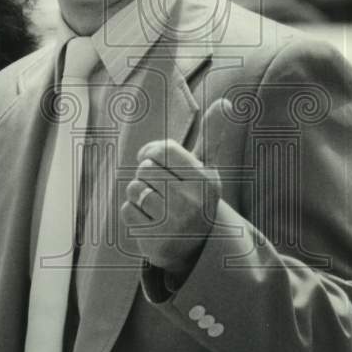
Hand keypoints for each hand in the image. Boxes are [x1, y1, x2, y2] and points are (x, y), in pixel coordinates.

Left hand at [120, 99, 228, 275]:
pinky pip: (126, 210)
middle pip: (145, 169)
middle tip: (160, 191)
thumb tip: (225, 103)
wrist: (195, 248)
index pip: (163, 150)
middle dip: (146, 177)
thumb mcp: (206, 168)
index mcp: (206, 180)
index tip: (152, 160)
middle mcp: (193, 202)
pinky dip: (132, 214)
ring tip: (155, 206)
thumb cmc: (194, 197)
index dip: (151, 153)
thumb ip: (213, 135)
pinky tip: (150, 221)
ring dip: (138, 195)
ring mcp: (175, 224)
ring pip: (133, 188)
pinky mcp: (155, 240)